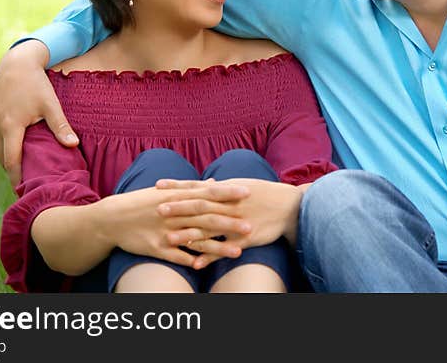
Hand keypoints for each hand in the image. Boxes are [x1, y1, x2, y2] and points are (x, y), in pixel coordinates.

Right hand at [0, 40, 77, 187]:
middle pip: (3, 159)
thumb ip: (60, 126)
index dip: (17, 178)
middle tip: (27, 187)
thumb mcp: (50, 104)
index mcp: (10, 127)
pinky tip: (19, 153)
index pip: (11, 161)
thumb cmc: (35, 83)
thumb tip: (73, 145)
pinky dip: (7, 148)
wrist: (15, 62)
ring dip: (9, 161)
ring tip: (24, 174)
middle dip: (13, 173)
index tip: (25, 192)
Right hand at [32, 180, 253, 275]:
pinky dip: (189, 261)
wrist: (111, 218)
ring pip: (195, 240)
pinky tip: (206, 266)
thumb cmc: (142, 202)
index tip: (248, 192)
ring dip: (217, 246)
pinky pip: (175, 256)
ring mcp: (165, 231)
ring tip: (238, 251)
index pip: (207, 193)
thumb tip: (214, 182)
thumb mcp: (166, 191)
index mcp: (177, 196)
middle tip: (251, 225)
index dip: (228, 192)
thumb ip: (192, 188)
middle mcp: (173, 213)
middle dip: (229, 222)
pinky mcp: (156, 248)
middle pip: (206, 217)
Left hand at [155, 177, 303, 268]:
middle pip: (200, 206)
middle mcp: (229, 205)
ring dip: (189, 234)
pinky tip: (195, 264)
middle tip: (157, 210)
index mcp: (227, 191)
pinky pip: (225, 249)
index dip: (178, 187)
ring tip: (169, 239)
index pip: (198, 187)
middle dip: (178, 208)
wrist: (289, 207)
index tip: (158, 187)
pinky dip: (210, 257)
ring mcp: (236, 222)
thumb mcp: (242, 186)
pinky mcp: (245, 239)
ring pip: (209, 228)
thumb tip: (207, 182)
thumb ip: (222, 188)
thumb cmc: (265, 194)